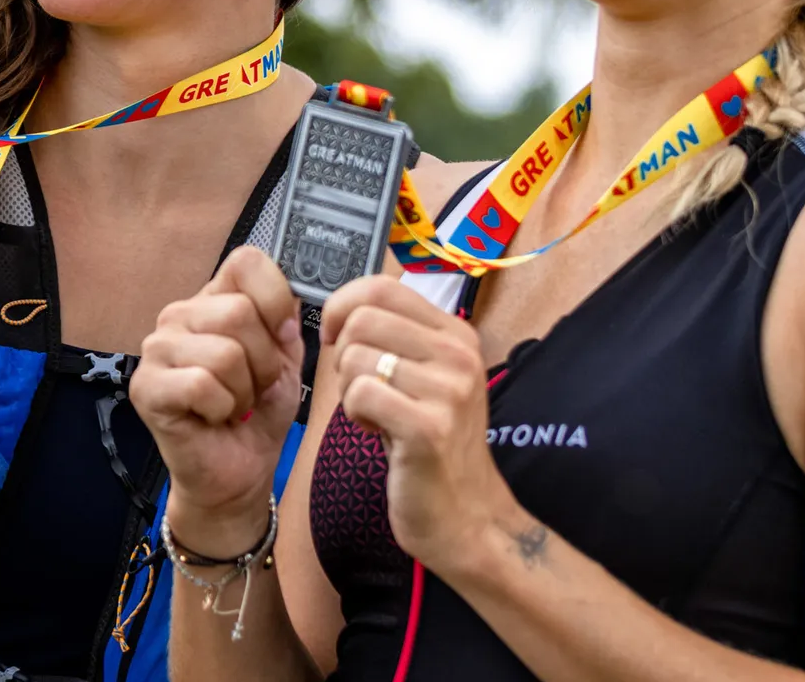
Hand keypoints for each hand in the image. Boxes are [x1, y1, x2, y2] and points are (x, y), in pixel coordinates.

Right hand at [131, 246, 303, 552]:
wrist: (238, 472)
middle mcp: (179, 314)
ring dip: (245, 391)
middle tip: (255, 388)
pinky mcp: (146, 386)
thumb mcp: (285, 361)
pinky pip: (202, 384)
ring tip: (235, 405)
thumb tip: (286, 301)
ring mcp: (157, 348)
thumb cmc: (259, 413)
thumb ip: (286, 322)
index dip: (276, 299)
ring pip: (225, 352)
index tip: (283, 335)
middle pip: (240, 312)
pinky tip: (215, 417)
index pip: (247, 261)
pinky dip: (223, 409)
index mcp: (214, 298)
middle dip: (265, 362)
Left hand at [322, 276, 514, 574]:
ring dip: (349, 389)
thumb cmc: (434, 446)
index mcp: (456, 334)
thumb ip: (397, 338)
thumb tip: (344, 307)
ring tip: (376, 415)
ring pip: (356, 357)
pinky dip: (355, 414)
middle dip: (342, 354)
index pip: (382, 287)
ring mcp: (448, 391)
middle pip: (362, 319)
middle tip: (360, 388)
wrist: (469, 518)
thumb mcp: (428, 379)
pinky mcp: (429, 428)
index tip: (335, 336)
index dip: (342, 306)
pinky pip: (361, 394)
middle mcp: (459, 355)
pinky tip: (377, 432)